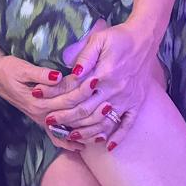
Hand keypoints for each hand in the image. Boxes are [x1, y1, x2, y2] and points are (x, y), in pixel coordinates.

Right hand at [0, 52, 95, 152]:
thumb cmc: (8, 69)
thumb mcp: (21, 68)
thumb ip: (40, 74)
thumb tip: (58, 76)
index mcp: (38, 100)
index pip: (66, 97)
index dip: (81, 90)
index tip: (96, 81)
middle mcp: (41, 114)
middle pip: (70, 113)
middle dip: (89, 109)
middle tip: (108, 103)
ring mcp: (41, 119)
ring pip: (65, 129)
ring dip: (84, 130)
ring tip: (103, 130)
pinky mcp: (40, 120)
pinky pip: (55, 137)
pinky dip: (68, 143)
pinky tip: (81, 147)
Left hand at [42, 20, 159, 150]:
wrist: (145, 40)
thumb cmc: (118, 38)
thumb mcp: (99, 39)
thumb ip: (85, 56)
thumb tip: (73, 72)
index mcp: (104, 74)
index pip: (75, 91)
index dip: (56, 96)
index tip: (41, 99)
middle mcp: (114, 90)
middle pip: (85, 110)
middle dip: (65, 118)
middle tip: (49, 121)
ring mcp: (126, 99)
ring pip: (103, 122)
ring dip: (85, 132)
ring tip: (70, 136)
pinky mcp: (136, 103)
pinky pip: (127, 125)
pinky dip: (117, 137)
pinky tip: (107, 147)